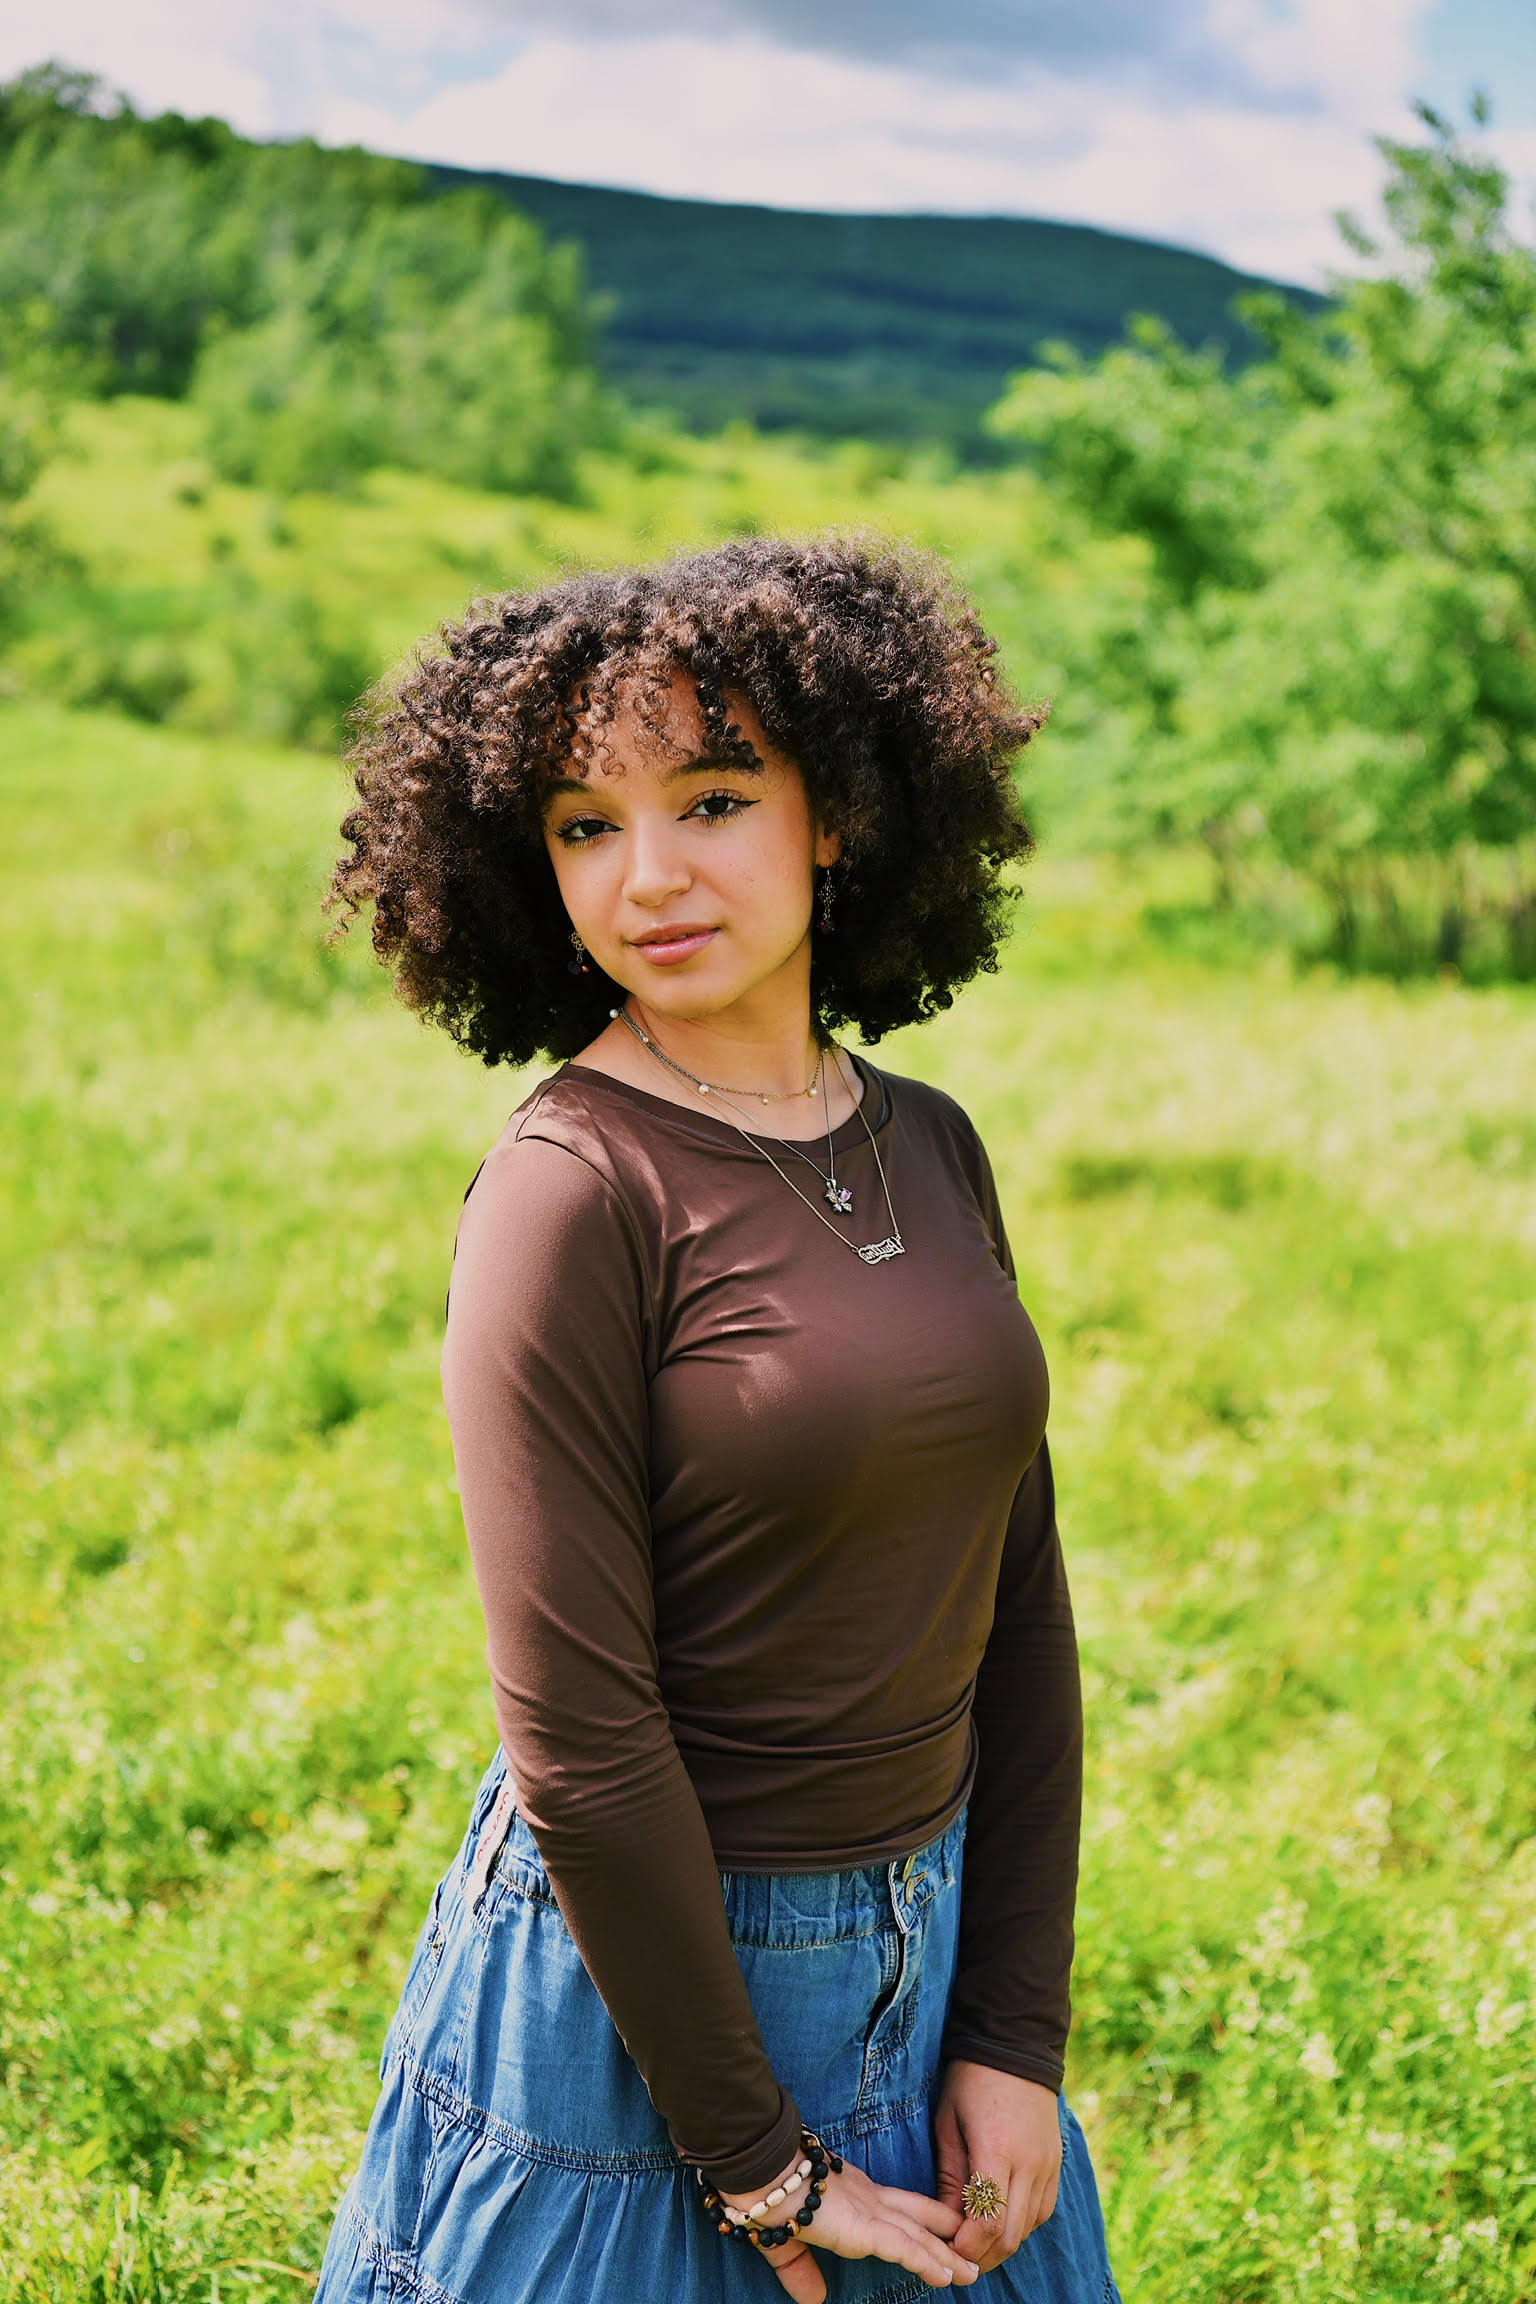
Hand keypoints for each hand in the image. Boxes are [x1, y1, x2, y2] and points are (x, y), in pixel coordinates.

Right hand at [719, 2149, 979, 2301]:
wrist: (755, 2170)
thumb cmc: (763, 2195)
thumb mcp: (783, 2242)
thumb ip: (799, 2271)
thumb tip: (813, 2301)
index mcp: (851, 2196)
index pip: (897, 2211)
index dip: (924, 2224)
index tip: (947, 2233)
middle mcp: (866, 2200)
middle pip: (916, 2221)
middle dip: (945, 2239)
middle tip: (972, 2256)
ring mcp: (866, 2211)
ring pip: (917, 2236)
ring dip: (946, 2256)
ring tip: (971, 2273)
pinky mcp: (860, 2225)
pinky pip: (902, 2246)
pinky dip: (926, 2260)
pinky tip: (946, 2274)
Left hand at [933, 2062, 1062, 2275]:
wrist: (1014, 2045)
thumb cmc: (971, 2079)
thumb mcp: (948, 2122)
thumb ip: (951, 2176)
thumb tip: (948, 2221)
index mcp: (997, 2150)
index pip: (987, 2221)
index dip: (966, 2245)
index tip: (946, 2247)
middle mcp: (1030, 2164)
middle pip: (1011, 2234)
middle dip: (983, 2256)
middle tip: (958, 2260)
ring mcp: (1048, 2164)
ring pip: (1029, 2227)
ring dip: (1003, 2243)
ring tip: (977, 2245)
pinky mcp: (1057, 2163)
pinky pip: (1043, 2210)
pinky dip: (1022, 2224)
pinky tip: (1002, 2222)